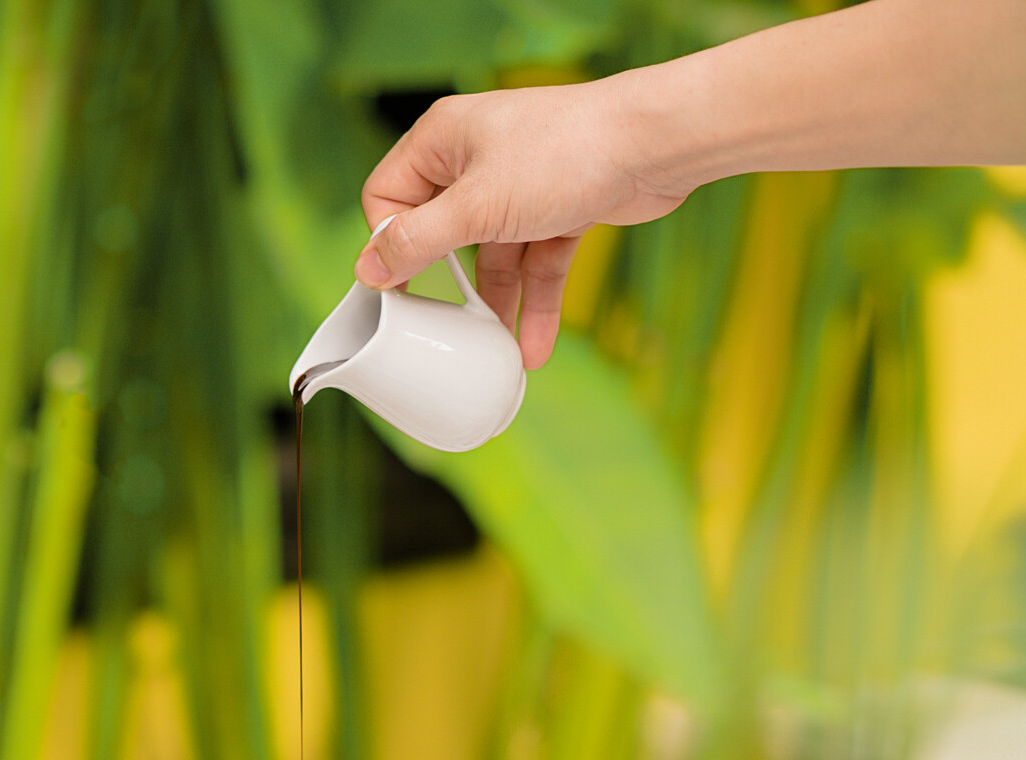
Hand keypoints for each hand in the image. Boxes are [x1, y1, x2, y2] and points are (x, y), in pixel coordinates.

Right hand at [357, 82, 693, 368]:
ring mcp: (520, 184)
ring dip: (495, 305)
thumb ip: (418, 242)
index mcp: (442, 140)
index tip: (399, 289)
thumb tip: (369, 268)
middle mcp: (476, 158)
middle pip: (442, 233)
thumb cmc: (565, 154)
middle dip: (447, 286)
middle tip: (439, 330)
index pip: (388, 196)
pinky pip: (535, 263)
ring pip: (493, 256)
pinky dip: (535, 302)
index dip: (390, 244)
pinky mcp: (559, 207)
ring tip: (493, 354)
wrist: (656, 145)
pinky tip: (533, 346)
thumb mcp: (476, 207)